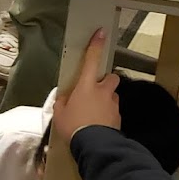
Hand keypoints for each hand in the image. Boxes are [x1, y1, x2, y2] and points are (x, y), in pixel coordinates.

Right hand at [52, 29, 120, 147]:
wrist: (95, 145)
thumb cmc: (74, 126)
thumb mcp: (59, 114)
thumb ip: (62, 103)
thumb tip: (65, 99)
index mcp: (86, 86)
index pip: (92, 60)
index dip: (96, 46)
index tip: (100, 33)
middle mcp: (103, 91)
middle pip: (111, 78)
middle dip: (106, 81)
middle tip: (95, 90)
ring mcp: (113, 104)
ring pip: (112, 95)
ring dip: (106, 100)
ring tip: (94, 113)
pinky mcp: (119, 117)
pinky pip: (113, 111)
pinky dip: (107, 114)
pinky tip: (98, 124)